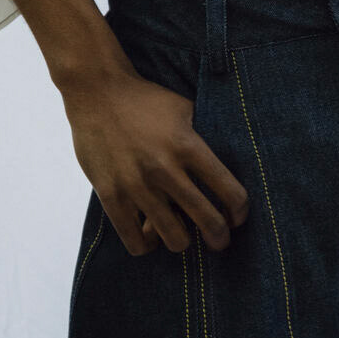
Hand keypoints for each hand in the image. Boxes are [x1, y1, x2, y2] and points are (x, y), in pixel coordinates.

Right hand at [61, 62, 249, 256]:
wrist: (98, 92)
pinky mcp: (110, 196)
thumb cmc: (146, 100)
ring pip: (173, 238)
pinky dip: (147, 245)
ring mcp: (136, 185)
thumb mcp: (184, 109)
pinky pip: (135, 242)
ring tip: (181, 234)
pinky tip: (150, 235)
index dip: (240, 211)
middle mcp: (165, 168)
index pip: (229, 190)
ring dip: (183, 241)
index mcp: (187, 145)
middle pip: (207, 220)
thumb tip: (229, 161)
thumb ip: (204, 136)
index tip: (238, 217)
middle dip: (219, 238)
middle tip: (220, 241)